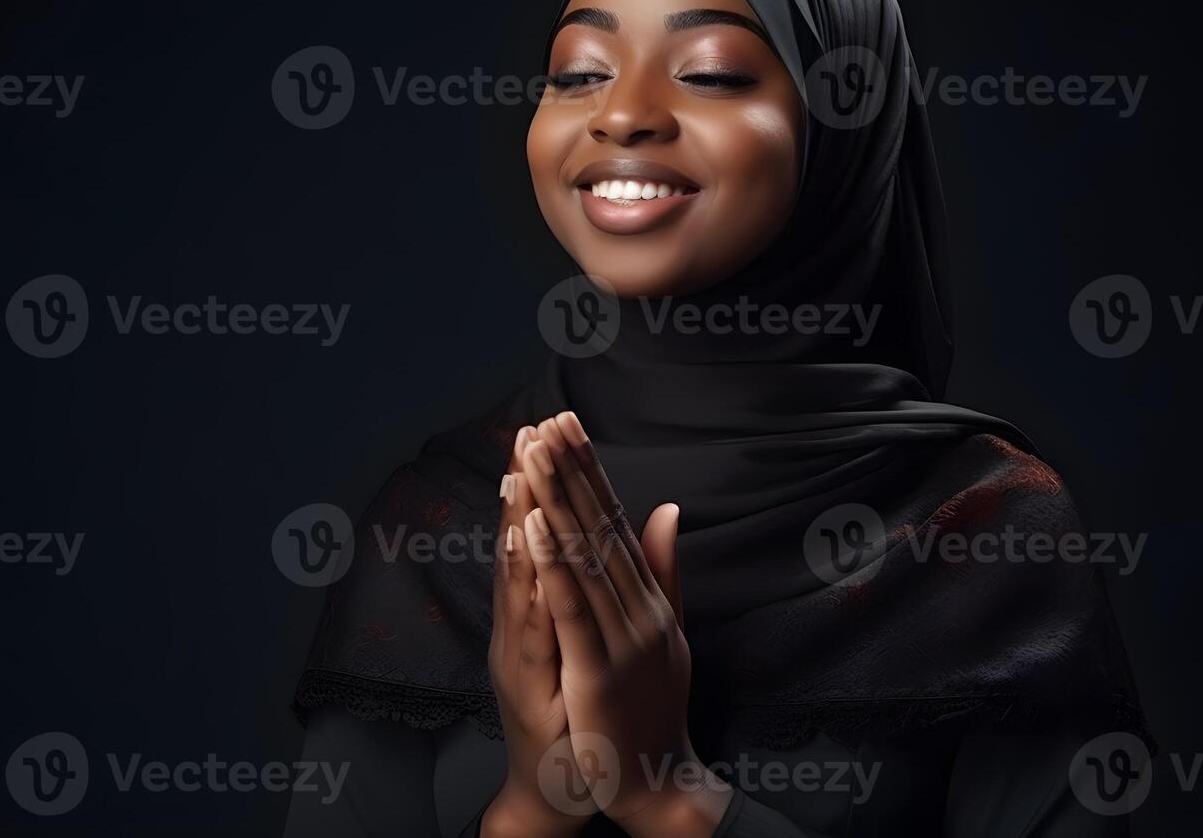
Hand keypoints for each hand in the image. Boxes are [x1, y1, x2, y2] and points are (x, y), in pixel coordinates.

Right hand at [483, 425, 587, 837]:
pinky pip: (527, 626)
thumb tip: (620, 531)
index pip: (549, 533)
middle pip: (525, 542)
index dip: (552, 480)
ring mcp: (520, 650)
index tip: (554, 428)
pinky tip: (525, 548)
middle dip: (528, 483)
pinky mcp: (526, 681)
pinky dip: (525, 586)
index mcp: (544, 608)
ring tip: (521, 471)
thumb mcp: (592, 643)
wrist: (561, 788)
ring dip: (518, 521)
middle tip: (528, 429)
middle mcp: (524, 622)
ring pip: (518, 576)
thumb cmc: (578, 714)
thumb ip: (604, 587)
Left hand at [521, 412, 731, 836]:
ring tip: (537, 452)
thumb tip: (667, 508)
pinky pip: (571, 609)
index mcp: (646, 597)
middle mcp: (638, 608)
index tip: (568, 425)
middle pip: (598, 527)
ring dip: (557, 501)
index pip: (612, 520)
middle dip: (571, 471)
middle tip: (550, 419)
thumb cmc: (651, 709)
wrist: (657, 783)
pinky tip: (534, 527)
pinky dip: (552, 566)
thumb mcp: (664, 632)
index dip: (590, 471)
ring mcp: (620, 638)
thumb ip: (662, 570)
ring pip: (583, 556)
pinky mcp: (596, 670)